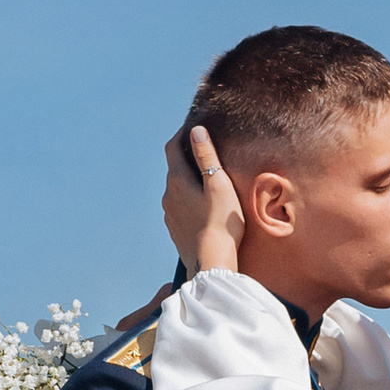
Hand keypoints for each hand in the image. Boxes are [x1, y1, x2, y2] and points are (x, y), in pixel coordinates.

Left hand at [162, 124, 244, 275]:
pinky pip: (180, 206)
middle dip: (188, 157)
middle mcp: (168, 195)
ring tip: (208, 181)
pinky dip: (189, 199)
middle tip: (206, 152)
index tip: (193, 127)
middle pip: (174, 168)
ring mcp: (169, 214)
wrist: (211, 262)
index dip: (182, 134)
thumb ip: (206, 156)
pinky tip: (204, 207)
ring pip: (177, 189)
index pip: (172, 148)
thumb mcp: (218, 184)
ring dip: (189, 181)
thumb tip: (195, 131)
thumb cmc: (221, 222)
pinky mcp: (175, 229)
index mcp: (177, 181)